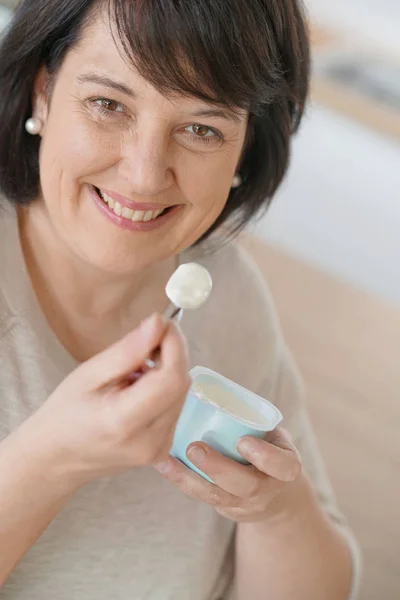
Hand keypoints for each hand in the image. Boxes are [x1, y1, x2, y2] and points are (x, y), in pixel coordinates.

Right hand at [17, 314, 189, 489]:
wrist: (58, 459)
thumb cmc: (65, 414)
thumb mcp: (88, 375)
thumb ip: (126, 351)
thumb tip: (158, 324)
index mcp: (124, 422)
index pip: (170, 379)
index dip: (174, 346)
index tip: (163, 323)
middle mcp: (149, 441)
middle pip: (180, 385)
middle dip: (171, 355)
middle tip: (144, 343)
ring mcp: (159, 449)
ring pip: (181, 394)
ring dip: (166, 372)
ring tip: (132, 372)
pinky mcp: (163, 449)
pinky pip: (175, 407)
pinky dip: (163, 390)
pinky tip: (138, 390)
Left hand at [154, 428, 301, 522]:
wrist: (277, 496)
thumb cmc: (270, 450)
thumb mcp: (275, 436)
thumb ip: (255, 419)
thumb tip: (215, 385)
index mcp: (286, 468)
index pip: (282, 465)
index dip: (264, 456)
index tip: (243, 441)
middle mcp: (267, 490)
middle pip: (246, 486)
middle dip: (218, 468)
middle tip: (195, 448)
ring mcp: (245, 504)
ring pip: (217, 497)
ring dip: (190, 478)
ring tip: (168, 459)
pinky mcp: (225, 508)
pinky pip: (201, 497)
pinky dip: (181, 480)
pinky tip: (163, 465)